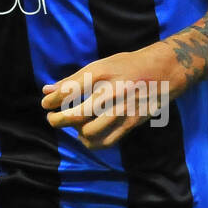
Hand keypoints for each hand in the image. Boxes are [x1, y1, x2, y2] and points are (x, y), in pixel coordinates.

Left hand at [41, 43, 181, 149]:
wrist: (162, 71)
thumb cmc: (126, 65)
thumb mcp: (99, 65)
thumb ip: (72, 80)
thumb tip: (45, 90)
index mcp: (101, 73)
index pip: (69, 91)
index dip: (52, 100)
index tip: (45, 104)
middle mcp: (111, 92)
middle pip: (77, 115)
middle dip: (58, 120)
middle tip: (52, 118)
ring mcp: (122, 110)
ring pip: (89, 132)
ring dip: (75, 132)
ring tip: (72, 126)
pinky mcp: (131, 123)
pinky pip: (106, 141)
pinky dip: (92, 142)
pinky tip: (87, 134)